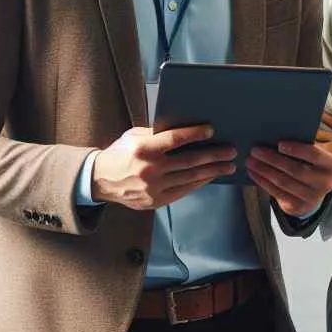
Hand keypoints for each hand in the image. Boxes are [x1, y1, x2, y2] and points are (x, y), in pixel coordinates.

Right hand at [92, 125, 235, 210]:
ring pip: (190, 177)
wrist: (100, 180)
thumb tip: (185, 131)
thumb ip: (157, 134)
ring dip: (212, 171)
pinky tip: (210, 177)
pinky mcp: (155, 201)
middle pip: (190, 160)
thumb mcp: (134, 137)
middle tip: (231, 151)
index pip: (176, 139)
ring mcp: (154, 188)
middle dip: (214, 155)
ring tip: (228, 166)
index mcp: (144, 149)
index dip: (195, 134)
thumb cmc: (120, 153)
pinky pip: (183, 191)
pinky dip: (199, 183)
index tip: (211, 131)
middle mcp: (150, 169)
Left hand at [247, 141, 331, 217]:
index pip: (315, 155)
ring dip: (264, 170)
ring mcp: (312, 197)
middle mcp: (325, 183)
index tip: (279, 144)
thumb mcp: (312, 156)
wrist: (313, 192)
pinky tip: (253, 173)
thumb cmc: (309, 165)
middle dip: (273, 159)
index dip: (297, 150)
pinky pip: (277, 193)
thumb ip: (302, 146)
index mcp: (331, 165)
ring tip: (250, 161)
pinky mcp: (298, 207)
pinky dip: (263, 182)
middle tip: (255, 150)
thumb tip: (274, 135)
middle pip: (296, 170)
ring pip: (284, 182)